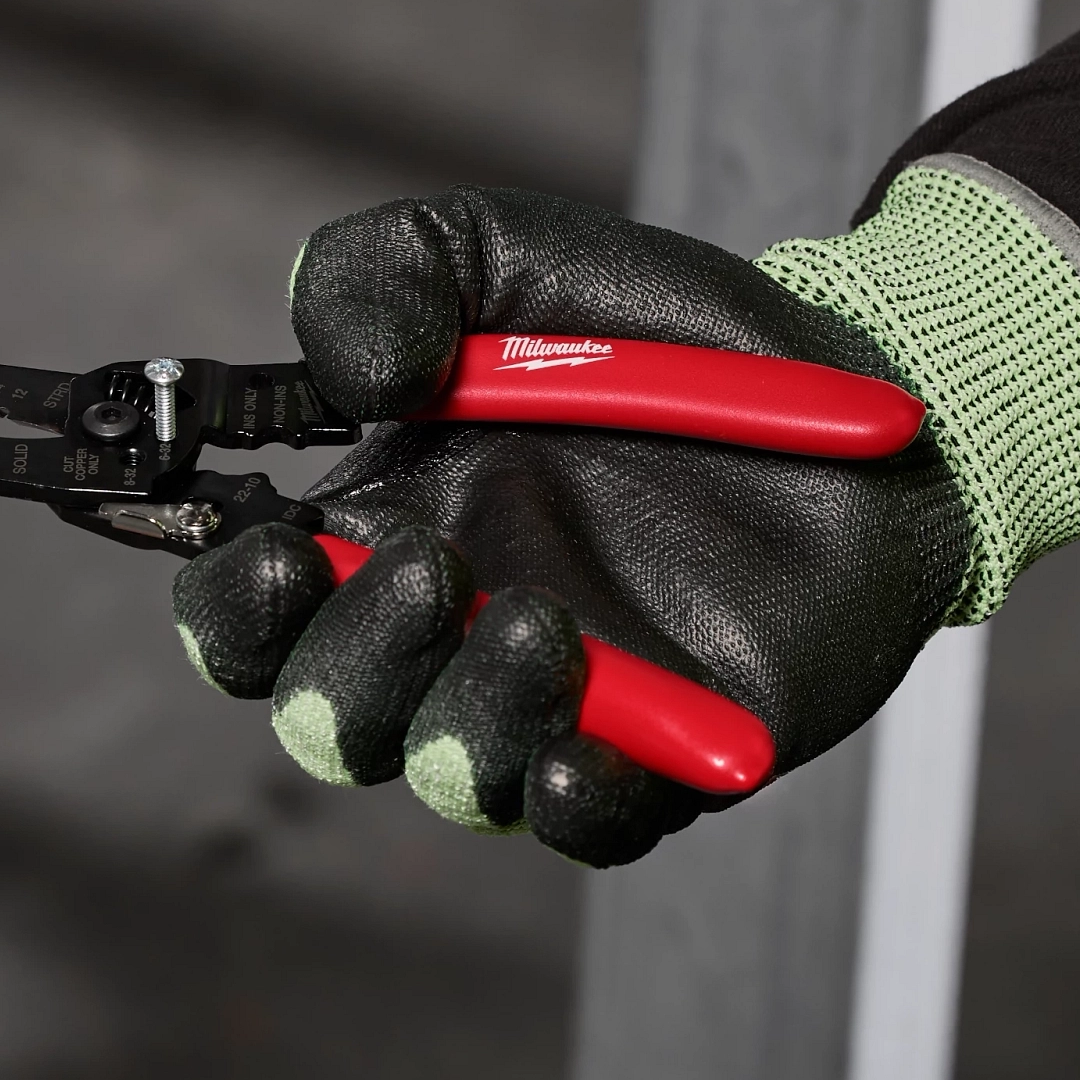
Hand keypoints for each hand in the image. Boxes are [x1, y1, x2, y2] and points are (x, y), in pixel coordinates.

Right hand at [169, 190, 968, 864]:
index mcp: (375, 534)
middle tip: (428, 568)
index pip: (251, 623)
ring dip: (469, 718)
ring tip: (537, 624)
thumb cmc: (647, 329)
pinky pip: (594, 827)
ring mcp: (557, 704)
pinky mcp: (670, 756)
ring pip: (455, 777)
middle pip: (333, 722)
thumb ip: (380, 271)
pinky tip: (577, 760)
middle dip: (351, 663)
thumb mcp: (498, 251)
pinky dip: (572, 808)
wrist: (843, 380)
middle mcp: (448, 639)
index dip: (237, 611)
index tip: (281, 549)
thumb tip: (354, 380)